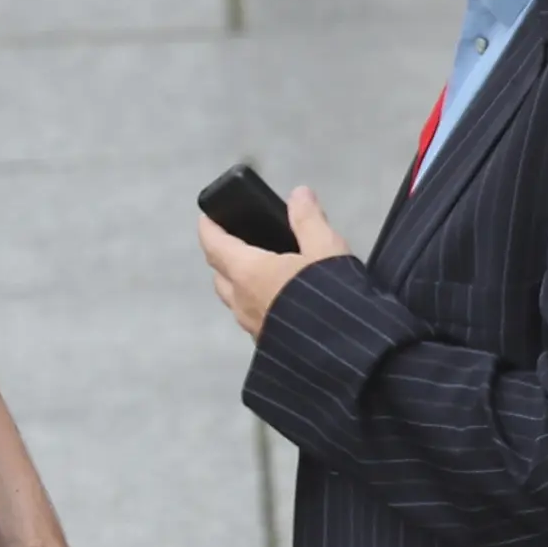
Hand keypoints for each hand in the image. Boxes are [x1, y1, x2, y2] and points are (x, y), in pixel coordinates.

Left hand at [200, 185, 352, 336]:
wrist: (341, 352)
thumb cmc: (329, 295)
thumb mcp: (325, 247)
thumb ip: (309, 219)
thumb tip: (299, 194)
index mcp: (248, 272)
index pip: (214, 245)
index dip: (208, 229)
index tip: (206, 218)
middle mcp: (242, 300)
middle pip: (219, 273)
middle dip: (221, 255)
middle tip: (231, 241)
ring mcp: (251, 325)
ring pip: (232, 298)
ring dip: (234, 282)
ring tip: (253, 270)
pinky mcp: (265, 343)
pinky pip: (249, 317)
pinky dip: (252, 302)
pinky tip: (272, 300)